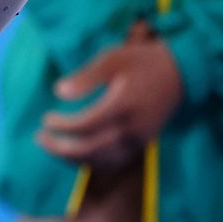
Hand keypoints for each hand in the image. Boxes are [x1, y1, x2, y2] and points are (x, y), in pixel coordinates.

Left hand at [36, 21, 183, 170]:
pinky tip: (75, 154)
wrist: (183, 73)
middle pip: (90, 150)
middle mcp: (132, 129)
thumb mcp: (112, 59)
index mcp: (123, 107)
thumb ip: (86, 77)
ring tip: (50, 146)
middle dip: (60, 148)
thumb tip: (58, 92)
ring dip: (72, 158)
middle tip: (39, 137)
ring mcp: (139, 140)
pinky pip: (114, 161)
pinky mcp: (143, 144)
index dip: (61, 126)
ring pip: (101, 160)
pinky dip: (91, 162)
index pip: (85, 125)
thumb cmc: (143, 61)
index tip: (45, 118)